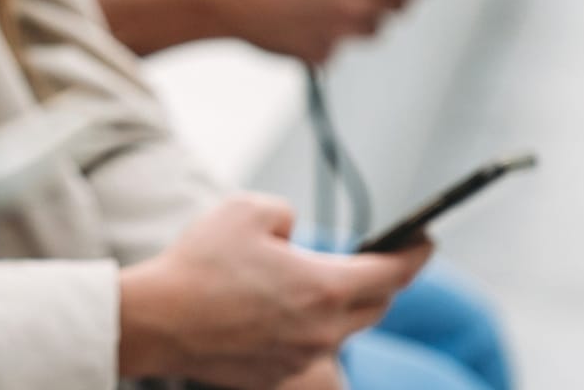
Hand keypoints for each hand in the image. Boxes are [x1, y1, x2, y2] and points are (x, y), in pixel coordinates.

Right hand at [117, 195, 430, 387]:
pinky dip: (305, 327)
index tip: (426, 240)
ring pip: (340, 330)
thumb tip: (293, 234)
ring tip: (314, 284)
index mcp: (324, 288)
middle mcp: (323, 330)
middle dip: (379, 281)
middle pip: (374, 306)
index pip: (392, 273)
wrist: (157, 321)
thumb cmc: (200, 264)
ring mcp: (301, 357)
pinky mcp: (276, 375)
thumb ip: (286, 214)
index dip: (416, 253)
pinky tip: (275, 310)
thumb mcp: (246, 210)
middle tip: (372, 259)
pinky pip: (307, 348)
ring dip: (338, 306)